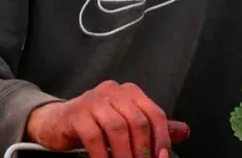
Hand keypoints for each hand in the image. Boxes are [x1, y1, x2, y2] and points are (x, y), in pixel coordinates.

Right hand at [25, 81, 186, 157]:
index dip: (162, 138)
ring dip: (124, 155)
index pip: (154, 113)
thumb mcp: (127, 124)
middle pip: (137, 122)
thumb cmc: (95, 124)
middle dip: (143, 150)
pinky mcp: (76, 113)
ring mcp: (93, 100)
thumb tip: (184, 131)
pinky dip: (103, 155)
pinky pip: (94, 137)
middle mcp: (113, 91)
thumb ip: (153, 127)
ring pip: (118, 128)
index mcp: (129, 92)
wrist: (57, 123)